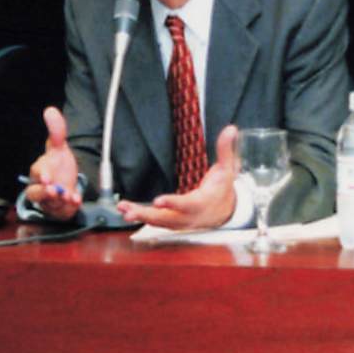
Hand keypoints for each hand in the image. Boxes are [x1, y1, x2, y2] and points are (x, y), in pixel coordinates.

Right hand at [25, 106, 81, 221]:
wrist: (67, 183)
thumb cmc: (58, 166)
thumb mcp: (59, 147)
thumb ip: (56, 131)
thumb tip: (51, 110)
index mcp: (40, 171)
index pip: (36, 172)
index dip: (40, 174)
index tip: (46, 177)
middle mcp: (41, 188)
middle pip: (34, 194)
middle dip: (44, 193)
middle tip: (55, 191)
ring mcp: (49, 201)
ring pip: (49, 204)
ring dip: (59, 200)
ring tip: (69, 195)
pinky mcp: (58, 210)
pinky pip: (61, 212)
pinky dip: (69, 207)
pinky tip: (75, 200)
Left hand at [117, 124, 240, 229]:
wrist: (225, 212)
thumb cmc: (223, 190)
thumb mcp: (227, 169)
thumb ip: (225, 149)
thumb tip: (230, 129)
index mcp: (202, 203)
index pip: (187, 205)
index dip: (173, 203)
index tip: (158, 201)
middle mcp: (189, 217)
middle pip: (167, 219)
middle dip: (148, 215)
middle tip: (130, 211)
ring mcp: (180, 222)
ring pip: (158, 222)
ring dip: (140, 216)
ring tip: (123, 209)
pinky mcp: (172, 223)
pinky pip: (155, 222)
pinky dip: (141, 217)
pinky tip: (126, 210)